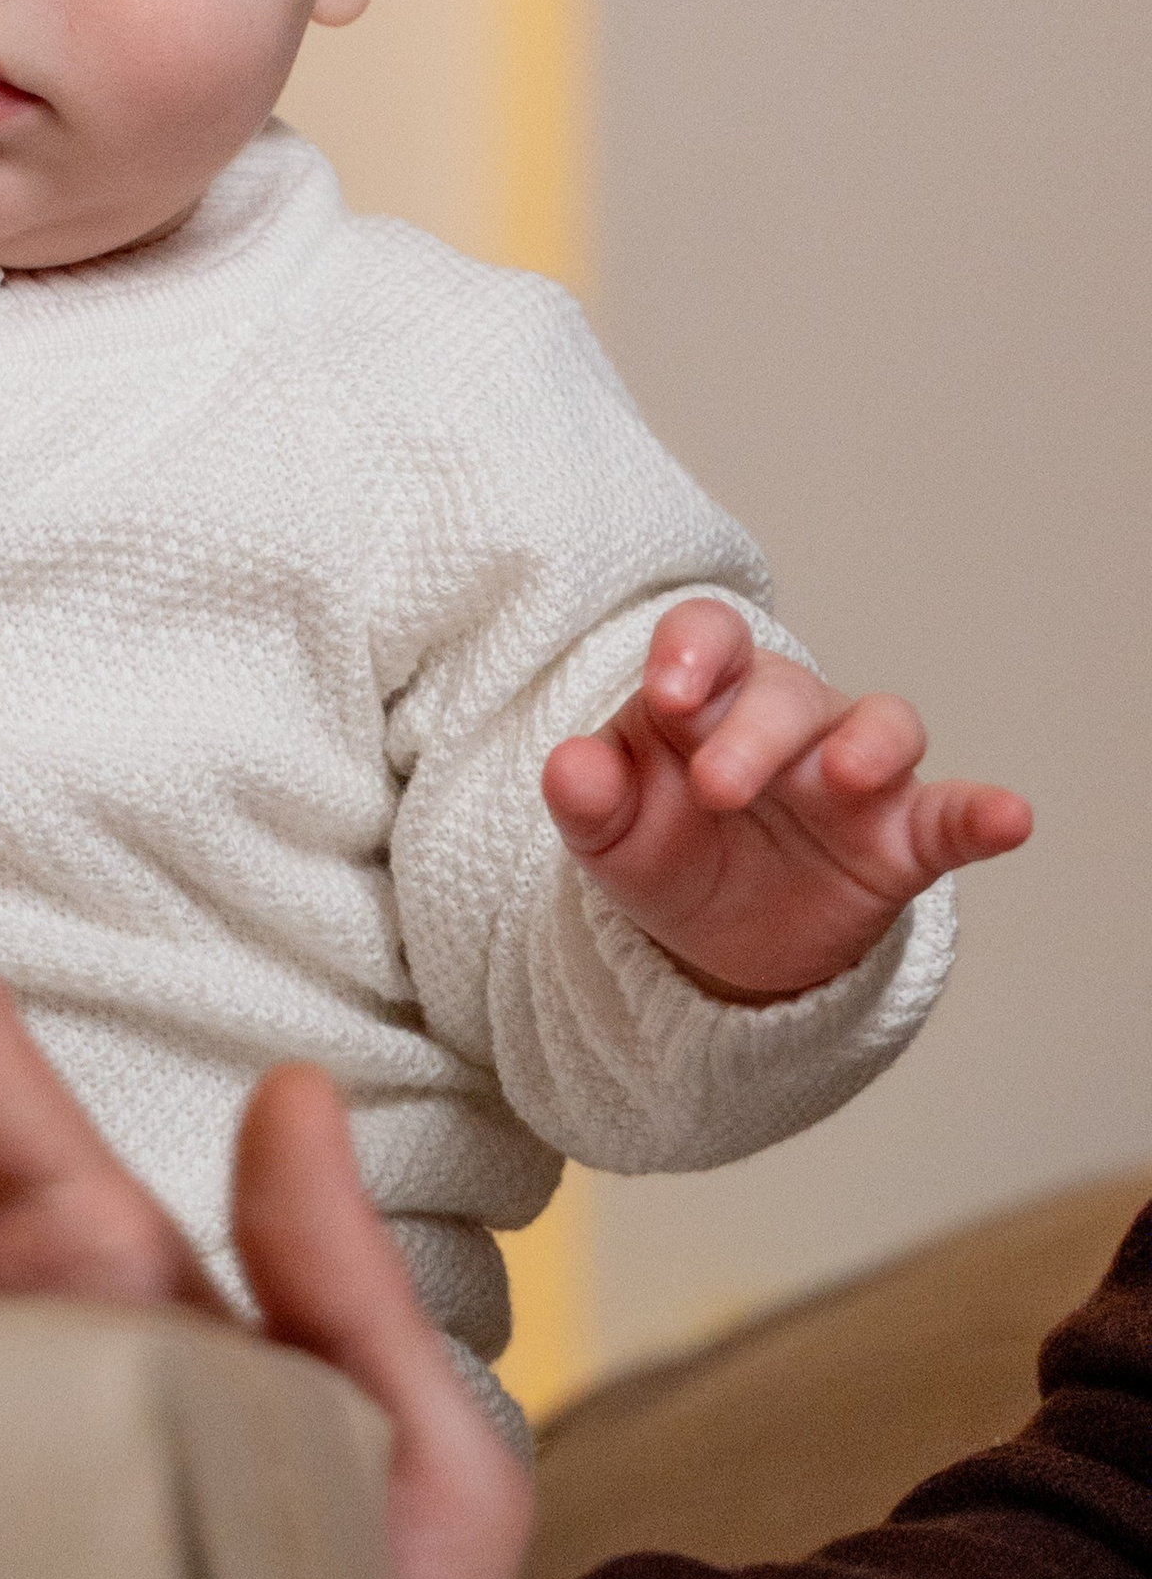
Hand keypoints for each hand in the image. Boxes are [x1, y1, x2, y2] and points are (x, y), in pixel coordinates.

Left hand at [542, 597, 1032, 1002]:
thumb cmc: (665, 849)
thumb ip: (587, 797)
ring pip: (880, 724)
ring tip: (846, 776)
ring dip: (868, 743)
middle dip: (753, 733)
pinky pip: (951, 814)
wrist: (717, 943)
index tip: (667, 694)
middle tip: (719, 790)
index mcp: (704, 696)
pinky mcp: (901, 837)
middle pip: (784, 690)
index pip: (707, 636)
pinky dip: (982, 812)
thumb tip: (569, 765)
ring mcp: (851, 775)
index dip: (691, 650)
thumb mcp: (608, 836)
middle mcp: (786, 718)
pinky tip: (1009, 817)